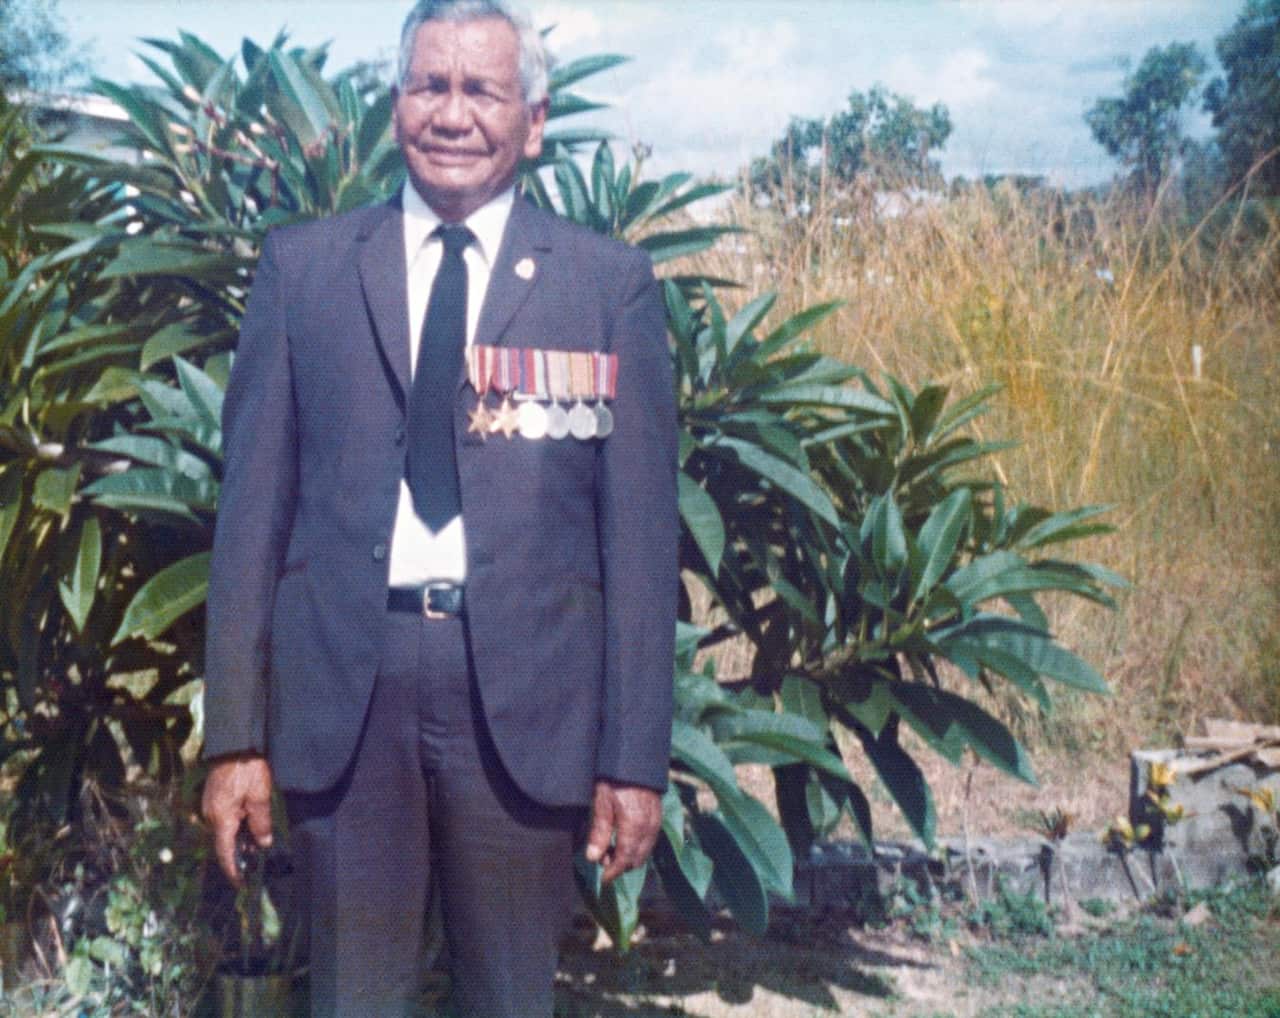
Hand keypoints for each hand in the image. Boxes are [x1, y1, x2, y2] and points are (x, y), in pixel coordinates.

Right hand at [202, 752, 273, 886]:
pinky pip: (224, 819)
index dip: (232, 870)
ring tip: (256, 846)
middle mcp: (211, 815)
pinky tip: (250, 826)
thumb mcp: (259, 797)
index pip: (225, 853)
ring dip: (238, 840)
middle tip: (255, 864)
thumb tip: (262, 843)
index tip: (240, 884)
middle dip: (239, 855)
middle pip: (224, 843)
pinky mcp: (214, 797)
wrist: (236, 744)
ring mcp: (210, 806)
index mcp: (221, 819)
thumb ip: (260, 822)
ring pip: (225, 831)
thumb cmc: (248, 769)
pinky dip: (236, 827)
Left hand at [584, 780, 660, 884]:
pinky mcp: (658, 817)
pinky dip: (637, 846)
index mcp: (633, 827)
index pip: (624, 860)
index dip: (613, 872)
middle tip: (602, 857)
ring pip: (644, 851)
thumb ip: (599, 832)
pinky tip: (624, 837)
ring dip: (628, 856)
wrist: (635, 760)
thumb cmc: (615, 780)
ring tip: (610, 846)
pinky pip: (650, 840)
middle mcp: (648, 828)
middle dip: (620, 865)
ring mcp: (655, 822)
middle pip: (636, 859)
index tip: (603, 879)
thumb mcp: (601, 803)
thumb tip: (593, 859)